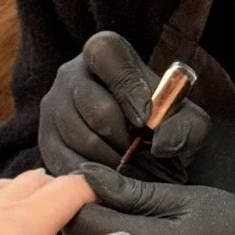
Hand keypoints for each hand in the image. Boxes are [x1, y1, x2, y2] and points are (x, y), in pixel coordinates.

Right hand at [39, 32, 212, 183]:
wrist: (142, 148)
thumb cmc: (165, 126)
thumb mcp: (189, 122)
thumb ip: (187, 128)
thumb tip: (161, 143)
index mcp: (105, 52)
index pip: (107, 55)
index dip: (128, 88)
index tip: (146, 121)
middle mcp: (71, 74)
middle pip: (96, 108)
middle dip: (126, 139)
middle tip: (147, 159)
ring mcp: (53, 108)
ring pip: (80, 138)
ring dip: (113, 163)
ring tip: (136, 174)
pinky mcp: (45, 141)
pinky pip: (65, 163)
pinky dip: (94, 178)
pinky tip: (115, 182)